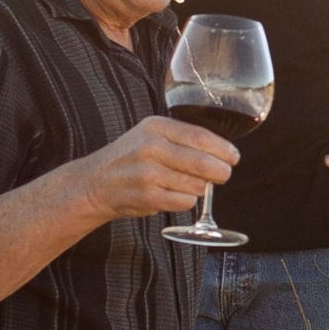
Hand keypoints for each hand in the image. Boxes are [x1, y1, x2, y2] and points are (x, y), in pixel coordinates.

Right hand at [82, 115, 237, 218]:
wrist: (95, 183)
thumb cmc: (130, 158)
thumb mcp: (151, 135)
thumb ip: (182, 138)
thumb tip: (223, 152)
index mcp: (156, 127)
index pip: (201, 137)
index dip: (224, 149)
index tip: (233, 157)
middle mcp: (151, 148)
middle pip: (203, 163)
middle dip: (221, 172)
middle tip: (222, 175)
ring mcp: (148, 174)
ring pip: (197, 185)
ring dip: (200, 188)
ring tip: (186, 184)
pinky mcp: (148, 197)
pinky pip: (185, 202)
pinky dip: (187, 201)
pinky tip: (174, 194)